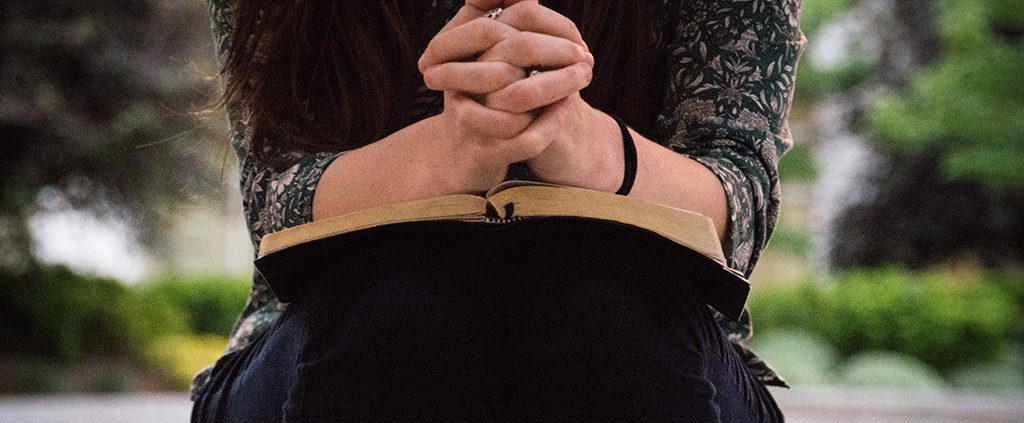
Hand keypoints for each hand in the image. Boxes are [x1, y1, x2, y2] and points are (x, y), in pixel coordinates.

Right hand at [420, 1, 602, 190]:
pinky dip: (552, 122)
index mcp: (464, 49)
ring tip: (582, 80)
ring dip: (560, 85)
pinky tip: (566, 109)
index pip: (514, 17)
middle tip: (586, 58)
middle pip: (518, 49)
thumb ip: (509, 25)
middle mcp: (460, 78)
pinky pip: (525, 137)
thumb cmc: (484, 99)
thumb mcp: (487, 59)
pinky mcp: (482, 152)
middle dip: (560, 52)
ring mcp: (468, 117)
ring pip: (521, 95)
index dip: (553, 25)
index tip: (576, 38)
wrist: (463, 156)